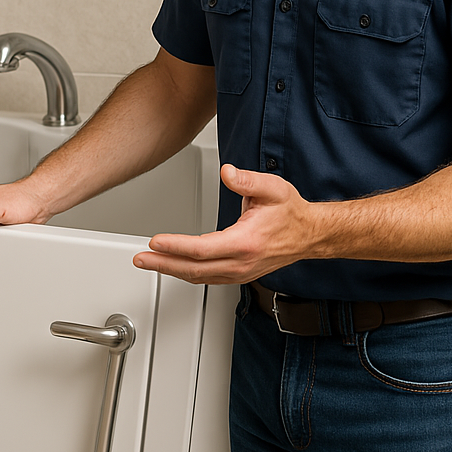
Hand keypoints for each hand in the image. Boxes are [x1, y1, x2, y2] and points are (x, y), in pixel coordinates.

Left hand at [132, 163, 314, 283]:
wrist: (310, 234)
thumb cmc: (291, 212)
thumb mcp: (273, 188)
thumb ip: (248, 180)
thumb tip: (227, 172)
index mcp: (246, 242)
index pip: (203, 249)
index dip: (176, 247)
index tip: (155, 242)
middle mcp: (242, 262)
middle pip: (195, 269)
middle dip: (164, 264)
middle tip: (140, 258)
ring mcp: (240, 272)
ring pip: (200, 277)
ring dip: (172, 271)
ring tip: (149, 262)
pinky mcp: (239, 275)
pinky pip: (208, 278)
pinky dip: (187, 274)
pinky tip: (173, 267)